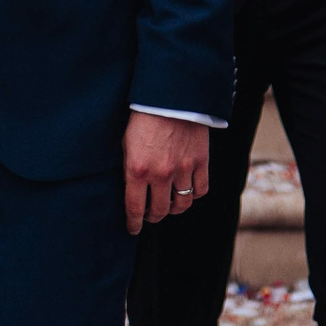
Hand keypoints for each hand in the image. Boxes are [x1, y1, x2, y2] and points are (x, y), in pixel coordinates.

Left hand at [124, 111, 208, 235]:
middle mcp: (160, 174)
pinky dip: (194, 195)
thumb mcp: (125, 143)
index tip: (132, 229)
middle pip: (159, 211)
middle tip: (150, 215)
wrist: (169, 96)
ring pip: (181, 205)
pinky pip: (200, 190)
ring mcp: (183, 169)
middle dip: (152, 217)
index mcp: (137, 170)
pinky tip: (187, 192)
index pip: (134, 209)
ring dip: (173, 209)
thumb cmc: (142, 116)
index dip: (133, 223)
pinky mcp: (200, 161)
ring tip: (169, 204)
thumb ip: (128, 168)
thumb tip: (128, 189)